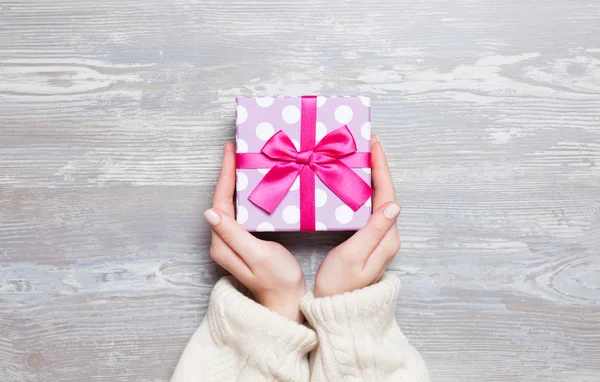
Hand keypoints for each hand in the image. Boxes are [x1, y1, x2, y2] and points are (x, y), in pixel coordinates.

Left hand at [204, 142, 305, 322]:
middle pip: (222, 200)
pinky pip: (240, 211)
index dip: (225, 175)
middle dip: (228, 173)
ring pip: (231, 204)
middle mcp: (222, 240)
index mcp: (222, 243)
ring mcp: (232, 241)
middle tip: (237, 150)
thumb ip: (233, 235)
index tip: (231, 152)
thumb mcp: (256, 255)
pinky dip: (244, 194)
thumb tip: (209, 213)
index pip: (220, 202)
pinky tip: (252, 184)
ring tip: (243, 161)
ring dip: (235, 181)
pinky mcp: (244, 241)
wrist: (287, 299)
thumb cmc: (276, 279)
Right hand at [314, 135, 400, 296]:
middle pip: (385, 194)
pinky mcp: (367, 240)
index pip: (387, 195)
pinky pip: (368, 208)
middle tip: (366, 144)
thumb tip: (394, 205)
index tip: (375, 146)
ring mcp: (378, 239)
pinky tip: (353, 183)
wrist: (336, 309)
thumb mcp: (354, 256)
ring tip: (360, 157)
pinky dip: (362, 191)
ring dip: (371, 177)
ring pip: (377, 200)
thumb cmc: (340, 285)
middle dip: (377, 167)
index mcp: (386, 238)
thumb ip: (374, 230)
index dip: (381, 168)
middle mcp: (387, 236)